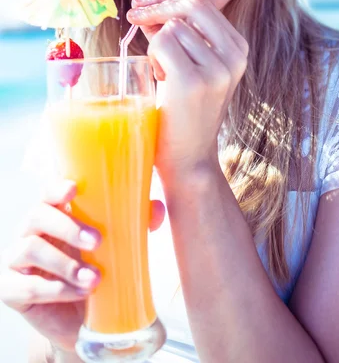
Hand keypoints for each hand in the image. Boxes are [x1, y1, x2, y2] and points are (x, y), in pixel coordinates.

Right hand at [0, 179, 164, 353]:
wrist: (81, 319)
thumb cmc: (94, 270)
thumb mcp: (116, 246)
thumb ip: (135, 224)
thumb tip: (156, 208)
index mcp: (54, 214)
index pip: (48, 191)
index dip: (57, 187)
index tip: (73, 190)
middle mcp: (31, 231)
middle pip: (37, 215)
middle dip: (67, 227)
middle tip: (97, 241)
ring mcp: (16, 259)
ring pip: (29, 249)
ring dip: (65, 263)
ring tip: (94, 279)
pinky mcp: (10, 288)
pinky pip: (27, 285)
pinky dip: (55, 289)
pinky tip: (79, 293)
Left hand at [127, 0, 248, 181]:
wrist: (188, 158)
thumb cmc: (185, 111)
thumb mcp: (192, 66)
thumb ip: (178, 35)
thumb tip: (146, 2)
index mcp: (238, 49)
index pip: (202, 3)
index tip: (144, 2)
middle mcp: (234, 56)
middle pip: (192, 4)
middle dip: (157, 5)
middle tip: (134, 14)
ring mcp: (217, 69)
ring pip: (172, 26)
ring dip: (156, 44)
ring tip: (162, 73)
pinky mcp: (194, 81)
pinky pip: (162, 42)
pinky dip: (152, 56)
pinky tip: (160, 78)